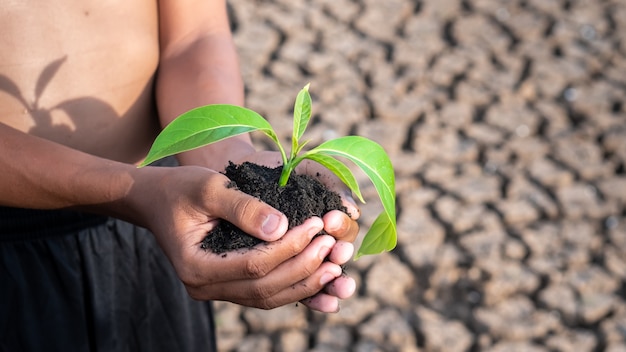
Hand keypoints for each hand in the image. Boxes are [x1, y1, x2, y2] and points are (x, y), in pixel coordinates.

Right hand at [129, 165, 346, 311]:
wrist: (158, 199)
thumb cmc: (182, 188)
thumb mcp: (209, 187)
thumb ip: (244, 207)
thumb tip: (282, 227)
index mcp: (196, 266)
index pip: (254, 264)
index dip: (290, 247)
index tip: (317, 225)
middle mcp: (204, 287)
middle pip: (264, 287)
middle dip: (303, 267)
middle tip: (333, 245)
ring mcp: (216, 290)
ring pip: (268, 297)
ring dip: (305, 283)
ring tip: (336, 264)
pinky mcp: (229, 285)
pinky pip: (266, 293)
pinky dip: (294, 287)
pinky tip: (320, 276)